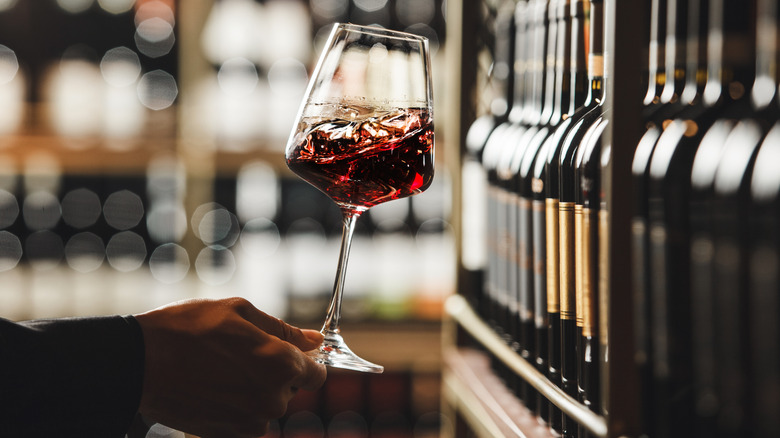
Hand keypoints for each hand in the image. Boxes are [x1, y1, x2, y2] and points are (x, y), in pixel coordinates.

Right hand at [134, 297, 326, 437]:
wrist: (139, 363)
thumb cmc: (188, 329)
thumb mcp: (240, 312)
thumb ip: (284, 329)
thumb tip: (314, 339)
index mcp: (281, 365)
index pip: (317, 374)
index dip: (305, 361)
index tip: (288, 352)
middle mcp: (272, 399)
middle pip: (291, 389)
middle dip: (276, 372)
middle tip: (240, 353)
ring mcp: (250, 422)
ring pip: (268, 405)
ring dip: (255, 389)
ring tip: (221, 369)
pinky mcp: (228, 434)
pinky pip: (247, 419)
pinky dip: (237, 405)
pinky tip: (213, 386)